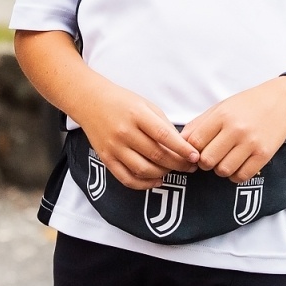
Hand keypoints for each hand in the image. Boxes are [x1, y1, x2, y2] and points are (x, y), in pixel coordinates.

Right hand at [71, 81, 199, 190]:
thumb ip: (163, 125)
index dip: (182, 149)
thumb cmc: (122, 102)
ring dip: (163, 174)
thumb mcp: (146, 105)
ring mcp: (114, 147)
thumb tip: (182, 146)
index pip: (164, 136)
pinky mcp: (106, 158)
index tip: (195, 156)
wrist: (90, 101)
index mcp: (137, 115)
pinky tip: (156, 180)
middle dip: (178, 164)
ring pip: (143, 170)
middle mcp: (124, 132)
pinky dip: (144, 184)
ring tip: (173, 170)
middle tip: (191, 166)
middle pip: (156, 155)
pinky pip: (126, 178)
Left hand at [181, 78, 285, 184]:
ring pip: (223, 171)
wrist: (282, 102)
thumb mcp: (221, 107)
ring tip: (225, 159)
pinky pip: (241, 176)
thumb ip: (199, 124)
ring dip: (220, 169)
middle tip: (211, 156)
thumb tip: (179, 141)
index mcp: (222, 116)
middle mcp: (236, 130)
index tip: (196, 151)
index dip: (191, 150)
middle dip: (205, 162)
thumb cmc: (248, 105)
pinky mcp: (264, 155)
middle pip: (206, 160)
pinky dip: (235, 175)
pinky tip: (237, 164)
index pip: (194, 142)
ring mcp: (251, 143)